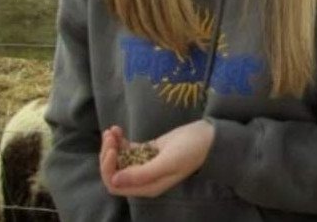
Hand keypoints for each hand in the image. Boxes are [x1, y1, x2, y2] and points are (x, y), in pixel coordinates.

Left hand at [99, 120, 214, 197]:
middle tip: (110, 136)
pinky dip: (120, 141)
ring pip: (119, 160)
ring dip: (112, 146)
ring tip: (112, 130)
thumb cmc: (190, 150)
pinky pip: (128, 150)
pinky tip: (118, 129)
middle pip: (114, 172)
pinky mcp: (148, 151)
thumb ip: (142, 173)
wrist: (207, 137)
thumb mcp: (167, 162)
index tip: (113, 149)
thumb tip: (115, 179)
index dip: (108, 169)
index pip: (116, 185)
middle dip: (108, 155)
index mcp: (147, 186)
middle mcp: (144, 179)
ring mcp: (145, 164)